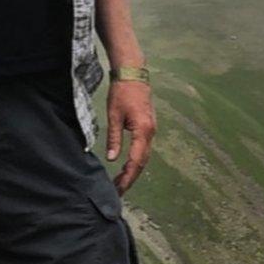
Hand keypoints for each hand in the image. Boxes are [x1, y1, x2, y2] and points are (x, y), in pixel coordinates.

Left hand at [105, 79, 155, 195]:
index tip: (119, 188)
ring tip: (121, 181)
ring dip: (134, 170)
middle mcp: (151, 133)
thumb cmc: (122, 92)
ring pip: (144, 156)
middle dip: (131, 177)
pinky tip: (128, 165)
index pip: (136, 160)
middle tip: (119, 190)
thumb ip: (114, 137)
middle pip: (142, 162)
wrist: (133, 73)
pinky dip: (137, 159)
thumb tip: (112, 159)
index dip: (128, 176)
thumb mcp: (114, 115)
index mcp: (143, 130)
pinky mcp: (148, 126)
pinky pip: (144, 148)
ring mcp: (151, 130)